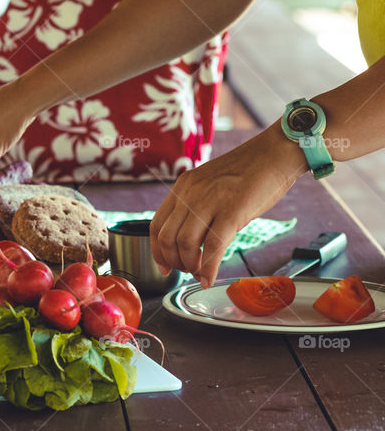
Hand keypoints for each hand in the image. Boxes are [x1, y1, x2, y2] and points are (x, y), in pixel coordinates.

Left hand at [150, 124, 305, 287]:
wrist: (274, 153)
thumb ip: (195, 206)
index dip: (157, 250)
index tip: (163, 265)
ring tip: (198, 273)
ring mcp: (210, 201)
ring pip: (185, 244)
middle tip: (185, 272)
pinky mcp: (232, 211)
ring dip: (189, 266)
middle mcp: (190, 193)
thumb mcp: (210, 185)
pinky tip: (209, 278)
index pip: (156, 224)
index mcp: (182, 187)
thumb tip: (190, 240)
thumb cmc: (248, 172)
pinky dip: (208, 268)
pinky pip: (212, 247)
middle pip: (167, 237)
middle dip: (173, 262)